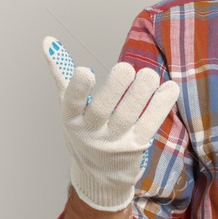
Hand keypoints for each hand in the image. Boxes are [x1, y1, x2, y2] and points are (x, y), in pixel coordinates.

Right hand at [43, 36, 180, 211]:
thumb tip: (48, 41)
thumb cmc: (84, 131)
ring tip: (149, 74)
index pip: (72, 104)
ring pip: (127, 117)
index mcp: (72, 120)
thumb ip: (62, 74)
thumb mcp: (70, 108)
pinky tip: (169, 88)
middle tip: (126, 68)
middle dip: (114, 89)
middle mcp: (91, 133)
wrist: (99, 178)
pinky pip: (149, 125)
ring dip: (140, 94)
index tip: (85, 71)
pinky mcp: (136, 147)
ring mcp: (114, 142)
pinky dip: (160, 106)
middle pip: (102, 111)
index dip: (78, 89)